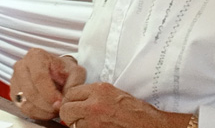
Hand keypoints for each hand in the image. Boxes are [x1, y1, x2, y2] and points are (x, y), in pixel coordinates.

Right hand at [9, 48, 85, 120]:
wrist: (56, 73)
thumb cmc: (63, 70)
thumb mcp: (75, 72)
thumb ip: (74, 83)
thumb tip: (65, 98)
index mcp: (36, 56)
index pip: (39, 77)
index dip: (49, 93)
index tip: (59, 102)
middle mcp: (22, 65)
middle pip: (30, 91)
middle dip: (46, 104)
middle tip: (58, 108)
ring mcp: (15, 79)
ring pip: (25, 102)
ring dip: (41, 110)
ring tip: (54, 109)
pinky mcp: (14, 92)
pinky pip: (22, 108)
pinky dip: (36, 113)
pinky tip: (46, 110)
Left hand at [60, 83, 192, 127]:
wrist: (149, 125)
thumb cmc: (136, 111)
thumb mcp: (113, 93)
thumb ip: (93, 94)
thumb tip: (76, 98)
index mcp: (99, 90)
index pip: (70, 93)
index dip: (70, 100)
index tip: (73, 104)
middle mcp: (94, 104)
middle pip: (66, 109)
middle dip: (69, 113)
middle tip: (76, 116)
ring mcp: (95, 121)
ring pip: (72, 124)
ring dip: (78, 124)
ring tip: (91, 123)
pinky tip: (96, 127)